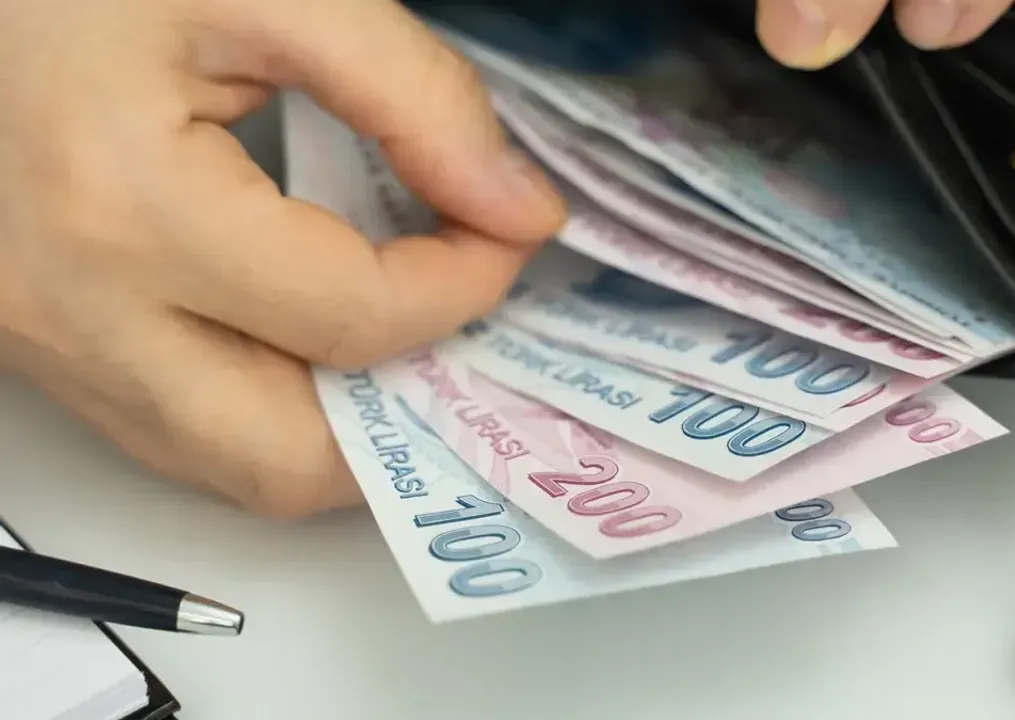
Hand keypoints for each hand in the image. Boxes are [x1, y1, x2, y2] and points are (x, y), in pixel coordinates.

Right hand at [0, 0, 566, 516]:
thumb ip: (414, 96)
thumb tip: (517, 207)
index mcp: (126, 207)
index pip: (354, 315)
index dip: (468, 282)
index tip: (511, 228)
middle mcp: (72, 312)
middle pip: (287, 459)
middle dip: (411, 412)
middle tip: (469, 321)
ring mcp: (43, 346)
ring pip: (232, 470)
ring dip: (346, 429)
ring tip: (407, 334)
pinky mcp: (37, 348)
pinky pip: (181, 433)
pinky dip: (274, 409)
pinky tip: (315, 332)